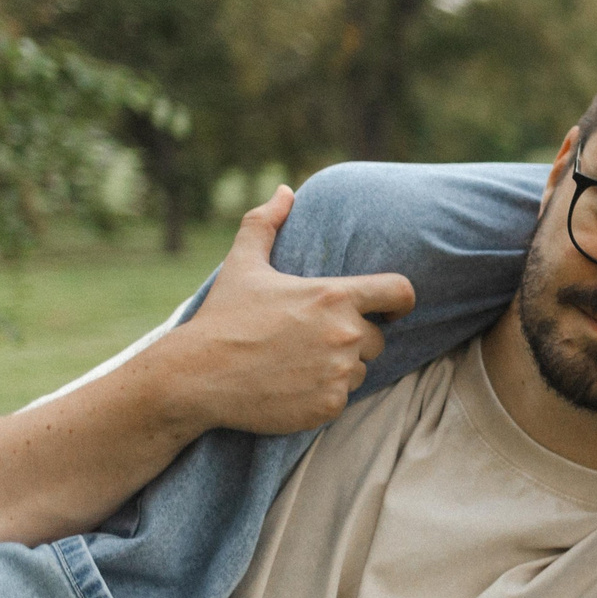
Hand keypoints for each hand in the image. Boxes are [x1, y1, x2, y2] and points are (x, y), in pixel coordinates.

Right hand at [152, 186, 417, 436]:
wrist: (196, 376)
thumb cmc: (223, 317)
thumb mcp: (242, 264)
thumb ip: (266, 223)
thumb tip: (285, 191)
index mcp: (333, 296)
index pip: (400, 292)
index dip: (400, 301)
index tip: (390, 309)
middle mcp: (344, 334)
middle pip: (377, 339)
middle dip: (353, 340)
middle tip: (311, 341)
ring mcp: (338, 373)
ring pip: (360, 371)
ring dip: (339, 369)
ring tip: (296, 363)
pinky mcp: (328, 406)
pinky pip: (342, 399)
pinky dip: (323, 396)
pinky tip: (291, 387)